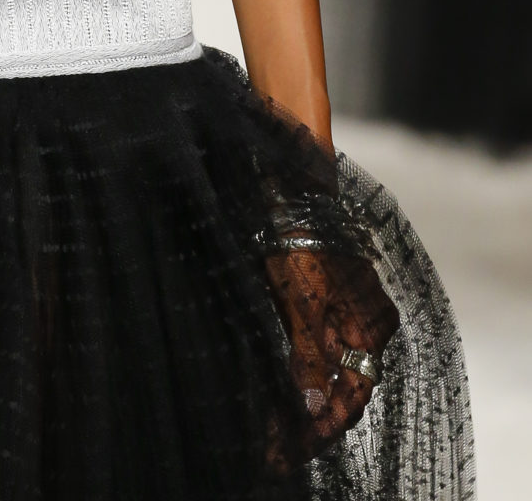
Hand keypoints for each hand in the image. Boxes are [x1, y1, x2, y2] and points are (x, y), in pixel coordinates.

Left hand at [266, 248, 399, 458]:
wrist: (291, 198)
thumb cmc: (299, 246)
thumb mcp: (301, 303)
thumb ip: (310, 357)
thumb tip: (314, 411)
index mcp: (371, 327)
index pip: (355, 393)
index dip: (327, 427)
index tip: (297, 453)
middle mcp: (368, 327)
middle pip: (345, 388)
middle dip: (314, 423)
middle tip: (280, 453)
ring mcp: (351, 318)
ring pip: (332, 375)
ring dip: (307, 406)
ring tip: (278, 439)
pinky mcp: (331, 309)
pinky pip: (322, 356)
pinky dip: (305, 379)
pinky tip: (286, 401)